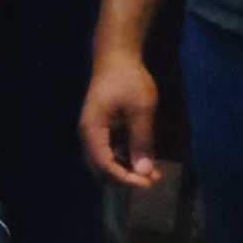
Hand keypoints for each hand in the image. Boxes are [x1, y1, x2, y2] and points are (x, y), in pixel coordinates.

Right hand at [79, 51, 163, 190]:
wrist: (117, 58)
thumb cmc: (128, 79)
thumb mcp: (141, 108)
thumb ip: (141, 140)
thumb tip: (144, 171)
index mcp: (92, 131)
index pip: (104, 165)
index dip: (125, 179)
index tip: (148, 183)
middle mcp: (88, 136)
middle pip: (101, 170)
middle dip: (126, 179)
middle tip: (153, 180)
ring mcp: (94, 135)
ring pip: (106, 164)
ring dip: (127, 171)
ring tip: (154, 173)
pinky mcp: (103, 132)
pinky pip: (111, 154)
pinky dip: (127, 161)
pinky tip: (146, 160)